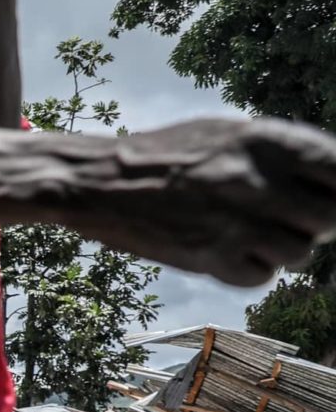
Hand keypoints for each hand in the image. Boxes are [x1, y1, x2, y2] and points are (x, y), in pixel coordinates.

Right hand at [64, 118, 335, 287]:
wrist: (99, 182)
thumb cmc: (166, 155)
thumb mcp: (228, 134)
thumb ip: (281, 154)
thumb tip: (330, 181)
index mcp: (265, 141)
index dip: (335, 189)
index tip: (322, 196)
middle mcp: (256, 181)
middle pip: (328, 218)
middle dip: (314, 223)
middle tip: (287, 219)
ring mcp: (235, 222)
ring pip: (299, 252)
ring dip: (281, 249)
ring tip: (249, 234)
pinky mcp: (211, 258)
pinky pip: (262, 277)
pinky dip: (251, 269)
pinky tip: (226, 250)